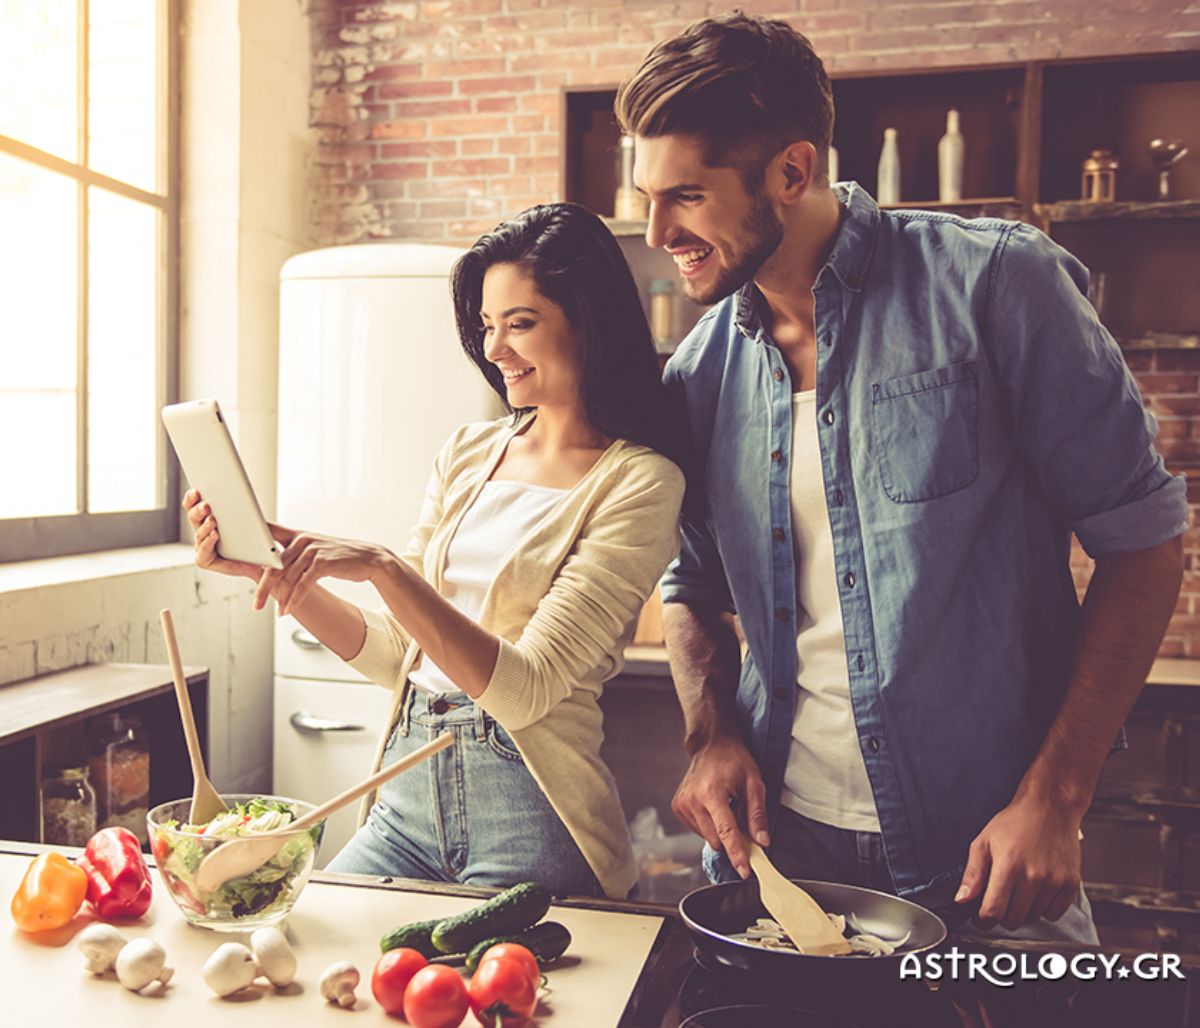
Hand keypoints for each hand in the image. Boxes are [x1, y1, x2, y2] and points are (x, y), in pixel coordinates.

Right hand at [183, 489, 263, 579]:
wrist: (259, 560)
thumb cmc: (254, 540)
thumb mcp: (255, 522)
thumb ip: (252, 511)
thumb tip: (250, 495)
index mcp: (209, 516)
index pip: (193, 504)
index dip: (191, 497)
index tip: (197, 490)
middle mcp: (203, 530)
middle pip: (193, 517)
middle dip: (198, 510)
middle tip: (206, 506)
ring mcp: (203, 544)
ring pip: (198, 533)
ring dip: (205, 526)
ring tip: (213, 521)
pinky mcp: (204, 559)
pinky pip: (202, 552)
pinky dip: (208, 542)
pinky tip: (214, 535)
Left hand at [258, 526, 387, 616]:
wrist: (370, 559)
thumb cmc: (340, 557)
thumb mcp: (316, 550)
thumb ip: (295, 555)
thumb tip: (273, 568)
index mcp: (298, 535)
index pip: (268, 532)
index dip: (251, 537)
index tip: (232, 547)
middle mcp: (303, 540)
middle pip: (274, 565)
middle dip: (263, 587)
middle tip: (256, 604)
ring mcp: (313, 550)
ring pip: (287, 578)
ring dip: (281, 598)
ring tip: (276, 612)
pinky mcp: (324, 563)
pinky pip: (303, 585)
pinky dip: (294, 600)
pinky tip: (289, 610)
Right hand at [671, 731, 768, 879]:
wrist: (710, 744)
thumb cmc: (734, 760)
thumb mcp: (754, 782)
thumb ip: (757, 814)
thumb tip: (762, 841)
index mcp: (712, 793)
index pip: (726, 831)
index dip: (737, 853)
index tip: (744, 871)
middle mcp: (693, 800)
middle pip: (717, 838)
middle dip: (733, 839)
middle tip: (742, 822)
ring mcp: (682, 804)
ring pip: (708, 837)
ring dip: (720, 831)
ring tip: (726, 807)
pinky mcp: (678, 807)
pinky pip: (698, 830)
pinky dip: (710, 825)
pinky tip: (714, 807)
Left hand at [955, 792, 1081, 929]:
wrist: (1050, 807)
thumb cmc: (1016, 822)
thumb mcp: (984, 841)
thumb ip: (973, 874)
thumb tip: (962, 900)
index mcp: (1008, 865)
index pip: (993, 911)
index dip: (983, 919)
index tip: (981, 917)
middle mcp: (1033, 876)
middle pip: (1013, 920)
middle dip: (1002, 915)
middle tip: (1001, 899)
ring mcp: (1054, 881)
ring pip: (1033, 917)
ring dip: (1023, 910)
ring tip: (1020, 887)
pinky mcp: (1071, 884)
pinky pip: (1054, 914)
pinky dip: (1044, 908)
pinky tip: (1037, 890)